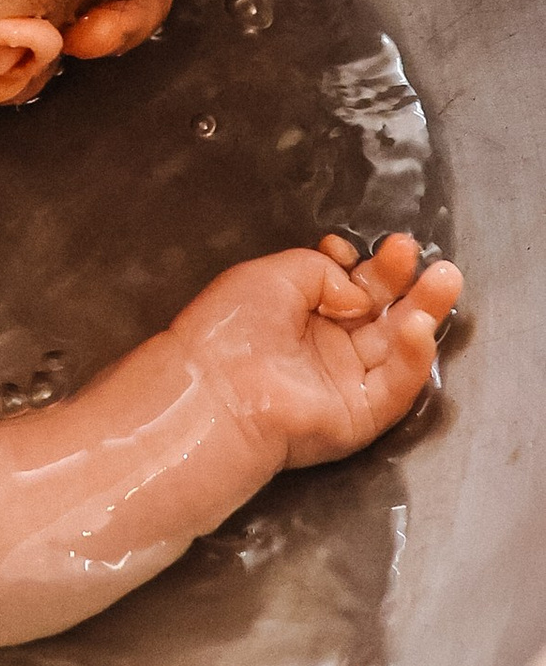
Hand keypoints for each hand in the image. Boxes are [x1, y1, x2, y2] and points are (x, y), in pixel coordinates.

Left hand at [179, 231, 460, 468]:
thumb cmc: (234, 326)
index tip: (353, 250)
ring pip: (397, 345)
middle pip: (380, 311)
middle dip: (402, 281)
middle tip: (424, 254)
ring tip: (446, 278)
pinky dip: (412, 357)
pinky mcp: (362, 415)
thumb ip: (323, 270)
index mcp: (302, 310)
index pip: (348, 286)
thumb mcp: (275, 273)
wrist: (218, 389)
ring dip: (424, 311)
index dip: (359, 265)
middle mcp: (328, 344)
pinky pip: (396, 386)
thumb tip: (357, 292)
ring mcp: (347, 380)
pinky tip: (419, 326)